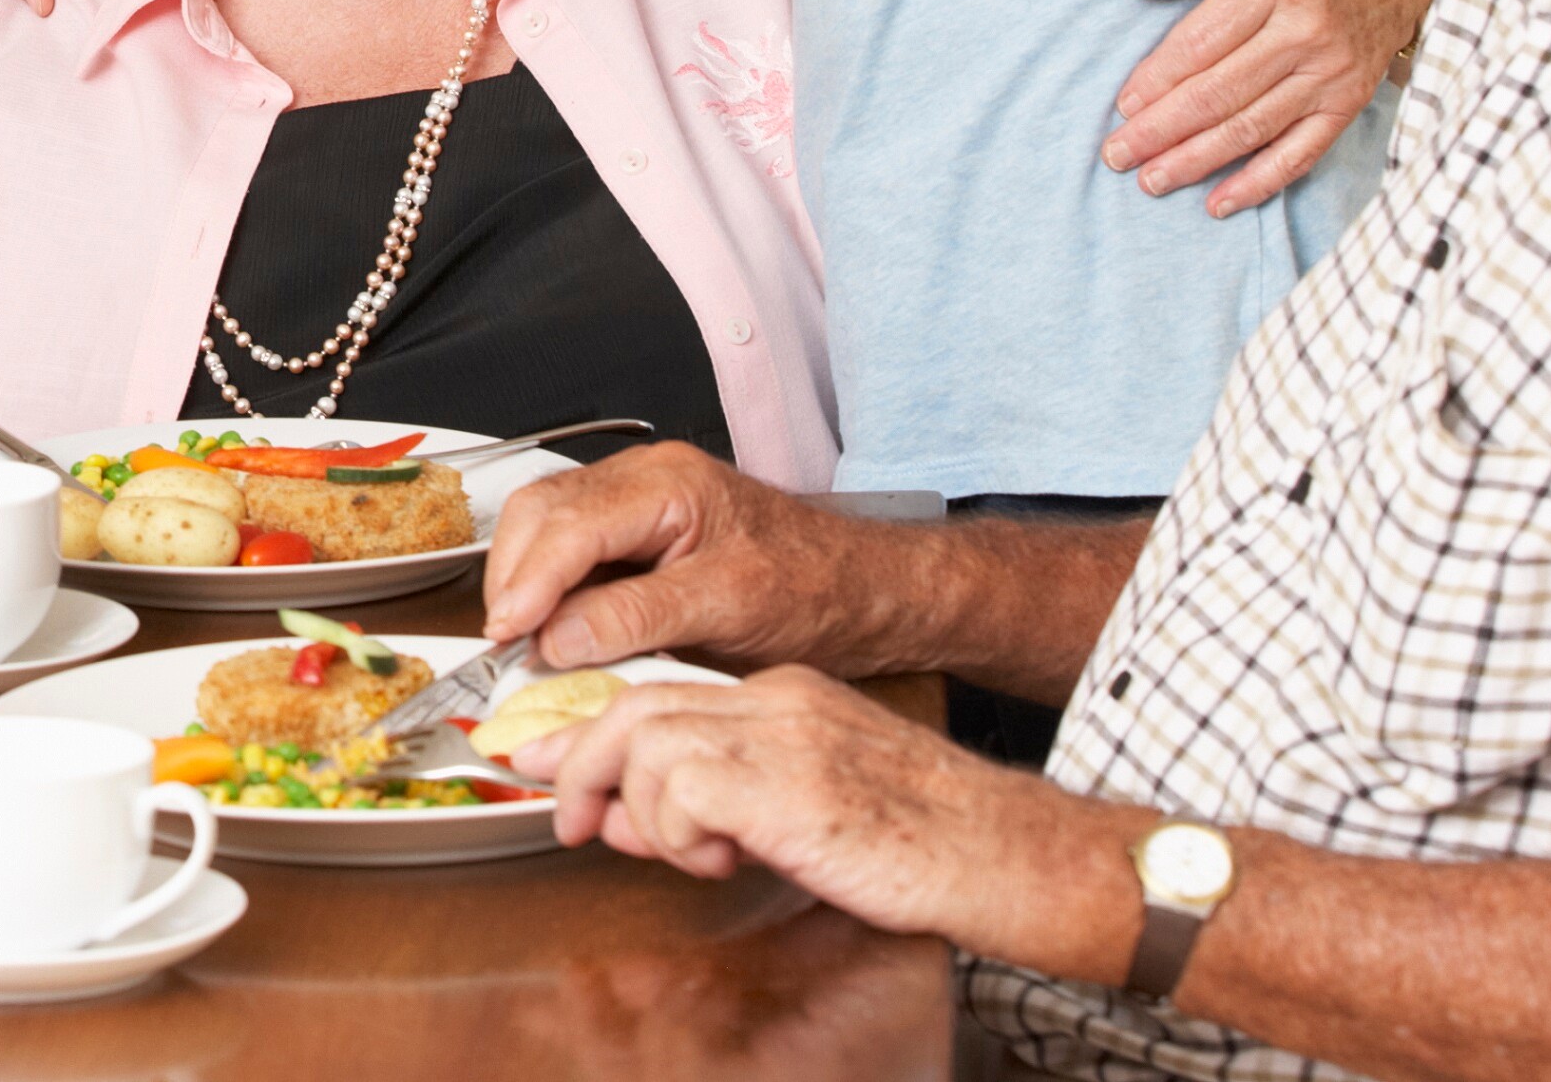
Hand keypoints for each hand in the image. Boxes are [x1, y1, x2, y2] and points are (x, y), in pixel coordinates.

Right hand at [483, 442, 872, 672]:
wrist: (864, 589)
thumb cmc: (815, 586)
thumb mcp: (728, 606)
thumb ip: (638, 616)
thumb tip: (557, 637)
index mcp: (669, 484)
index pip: (570, 524)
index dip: (528, 582)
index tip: (507, 635)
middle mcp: (649, 481)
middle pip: (545, 512)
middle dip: (513, 577)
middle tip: (504, 646)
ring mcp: (643, 503)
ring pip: (550, 526)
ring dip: (526, 583)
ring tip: (521, 643)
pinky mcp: (644, 534)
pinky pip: (575, 549)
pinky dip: (552, 588)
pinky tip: (553, 631)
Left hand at [524, 665, 1146, 975]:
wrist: (991, 850)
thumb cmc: (916, 841)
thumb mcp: (807, 803)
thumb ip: (731, 799)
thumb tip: (642, 819)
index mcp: (783, 696)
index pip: (665, 691)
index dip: (598, 730)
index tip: (559, 768)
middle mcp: (774, 699)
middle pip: (639, 703)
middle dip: (585, 762)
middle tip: (570, 819)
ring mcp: (780, 733)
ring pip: (646, 740)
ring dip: (642, 813)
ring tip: (691, 855)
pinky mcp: (782, 780)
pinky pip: (679, 789)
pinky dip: (679, 834)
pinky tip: (726, 860)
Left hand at [1108, 0, 1436, 213]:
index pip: (1203, 41)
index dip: (1157, 77)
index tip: (1122, 105)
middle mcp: (1308, 30)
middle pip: (1221, 92)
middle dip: (1163, 130)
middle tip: (1117, 155)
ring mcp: (1332, 72)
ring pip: (1252, 128)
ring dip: (1197, 161)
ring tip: (1151, 179)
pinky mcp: (1350, 101)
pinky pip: (1301, 152)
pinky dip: (1259, 182)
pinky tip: (1219, 202)